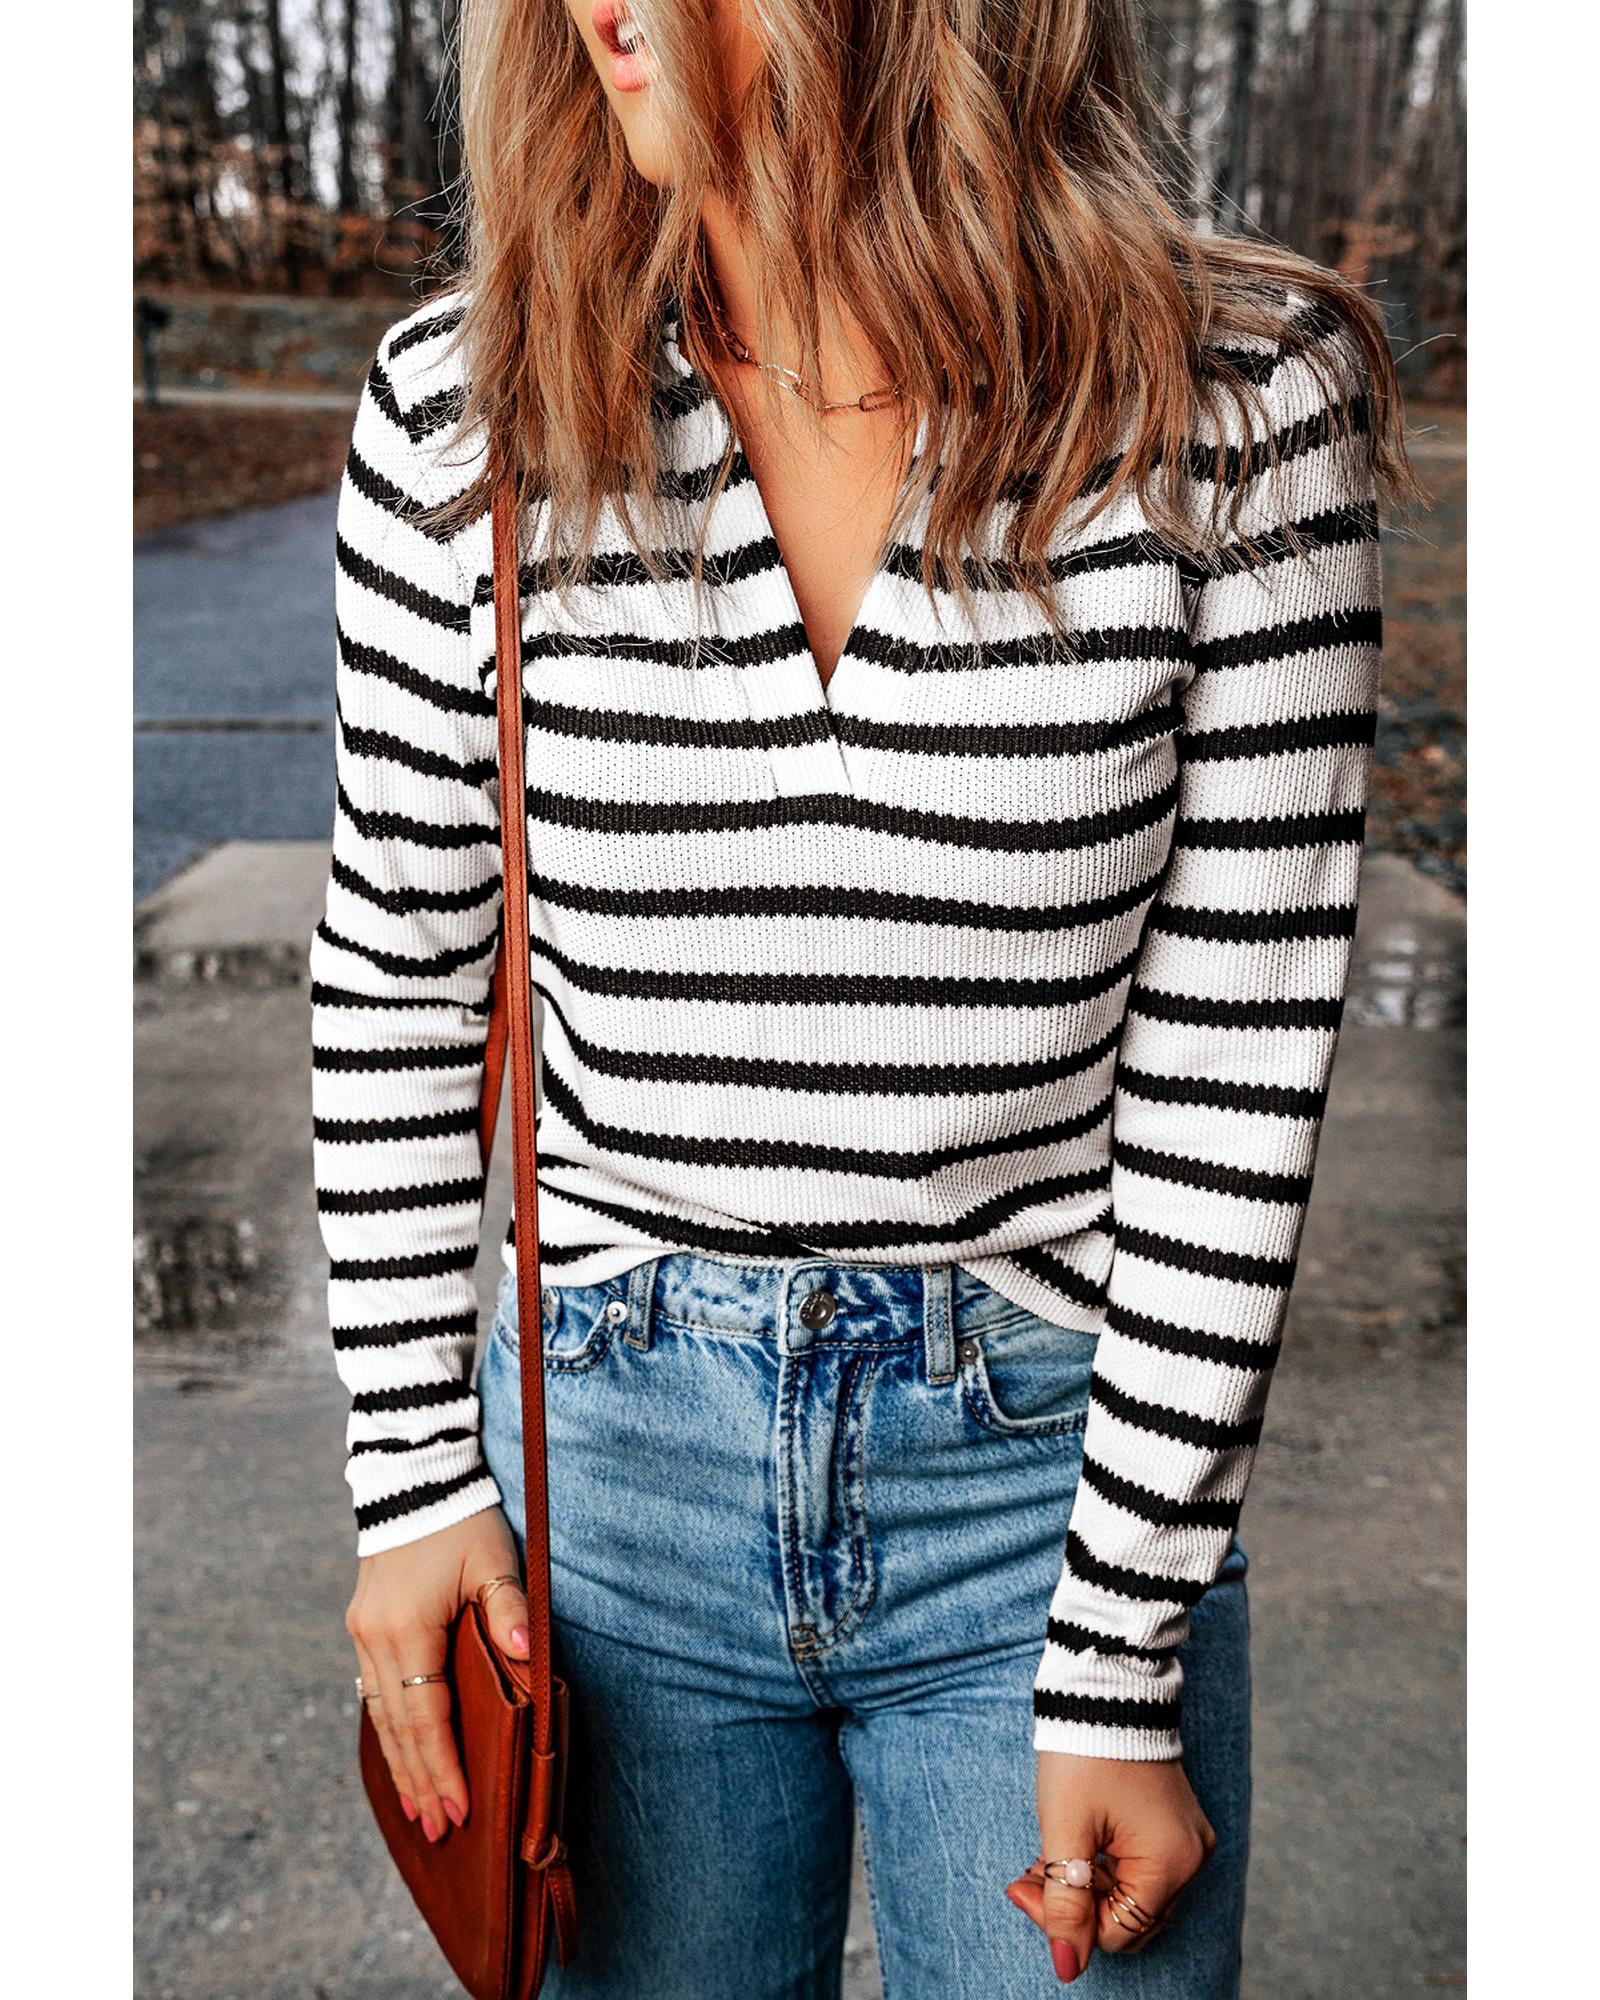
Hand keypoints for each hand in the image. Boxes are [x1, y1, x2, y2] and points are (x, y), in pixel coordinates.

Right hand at [345, 1507, 528, 1843]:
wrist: (411, 1477)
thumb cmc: (461, 1520)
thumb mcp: (493, 1560)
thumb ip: (509, 1609)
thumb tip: (529, 1653)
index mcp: (407, 1629)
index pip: (427, 1716)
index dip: (443, 1767)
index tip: (459, 1809)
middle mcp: (376, 1639)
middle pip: (399, 1728)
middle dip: (420, 1782)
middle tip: (438, 1832)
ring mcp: (364, 1634)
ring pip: (380, 1715)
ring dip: (400, 1764)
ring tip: (417, 1810)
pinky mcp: (364, 1625)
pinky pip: (373, 1692)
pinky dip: (388, 1730)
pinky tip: (399, 1754)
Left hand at [1004, 1752, 1216, 1982]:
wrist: (1105, 1687)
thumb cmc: (1084, 1753)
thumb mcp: (1064, 1829)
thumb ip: (1064, 1902)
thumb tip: (1068, 1967)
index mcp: (1170, 1862)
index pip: (1116, 1932)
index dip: (1064, 1922)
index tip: (1022, 1886)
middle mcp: (1190, 1857)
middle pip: (1127, 1919)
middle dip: (1072, 1906)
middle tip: (1025, 1877)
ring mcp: (1187, 1840)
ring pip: (1131, 1896)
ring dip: (1083, 1888)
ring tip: (1040, 1861)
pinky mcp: (1177, 1825)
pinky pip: (1141, 1870)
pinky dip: (1102, 1869)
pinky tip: (1070, 1848)